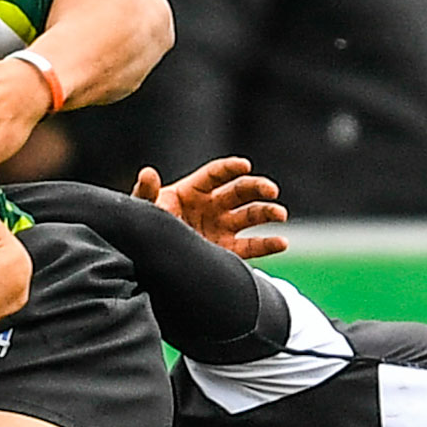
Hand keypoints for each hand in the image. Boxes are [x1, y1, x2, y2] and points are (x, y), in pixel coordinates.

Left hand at [133, 157, 288, 258]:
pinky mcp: (226, 251)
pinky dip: (267, 244)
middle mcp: (211, 206)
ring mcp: (221, 228)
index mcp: (193, 191)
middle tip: (271, 190)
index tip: (244, 165)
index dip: (230, 168)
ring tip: (281, 214)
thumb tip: (148, 173)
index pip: (216, 174)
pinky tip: (281, 242)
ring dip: (268, 212)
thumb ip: (146, 192)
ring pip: (250, 215)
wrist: (148, 261)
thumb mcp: (144, 209)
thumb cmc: (145, 229)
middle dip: (257, 188)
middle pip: (240, 191)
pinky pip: (250, 246)